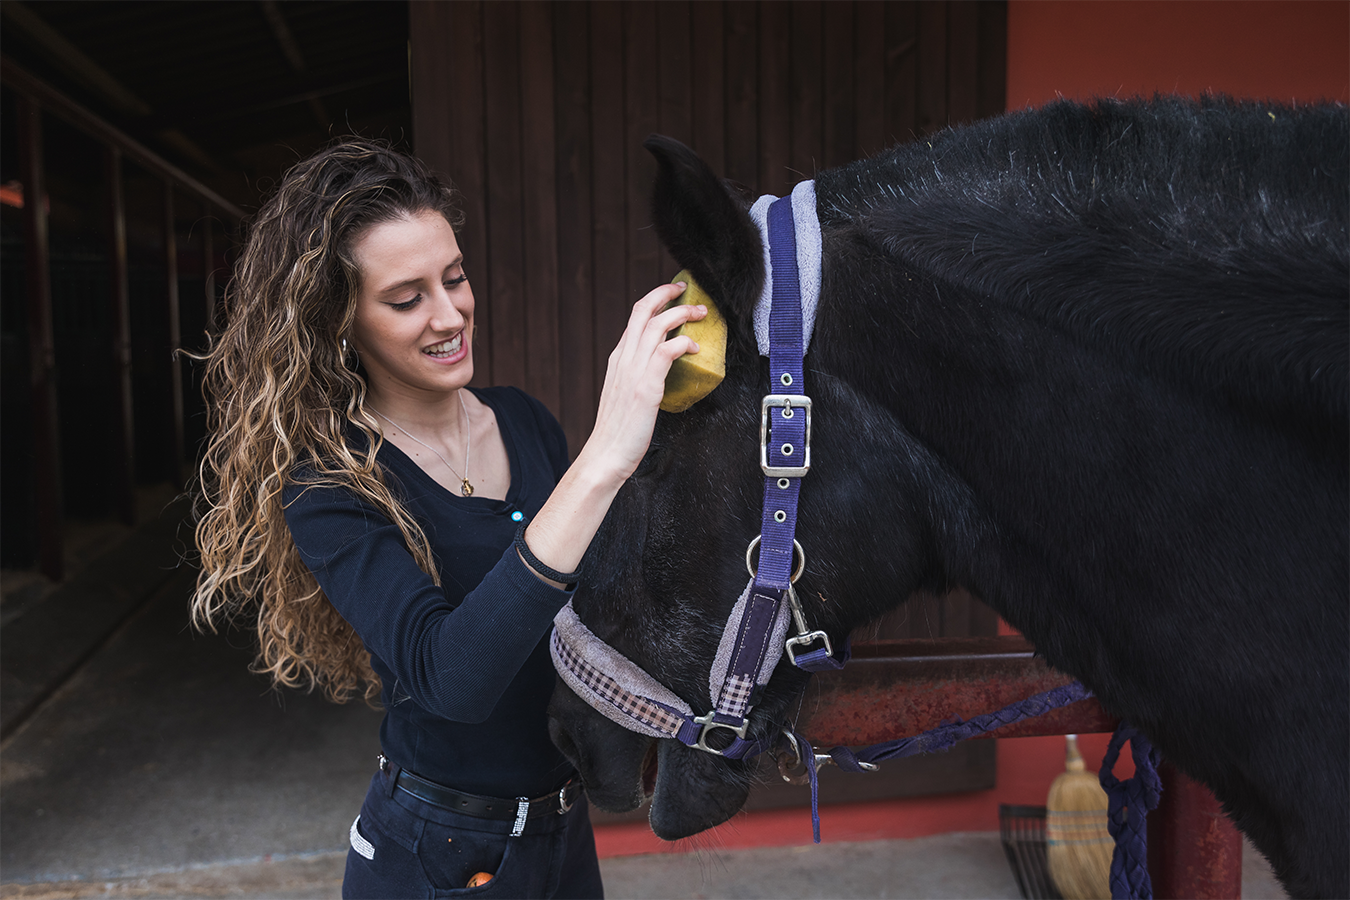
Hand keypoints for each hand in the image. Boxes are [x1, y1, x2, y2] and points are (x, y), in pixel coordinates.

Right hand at [583, 281, 706, 483]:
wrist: (606, 454)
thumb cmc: (619, 431)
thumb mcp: (624, 394)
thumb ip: (637, 376)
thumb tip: (658, 369)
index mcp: (618, 359)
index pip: (635, 318)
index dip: (654, 300)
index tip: (671, 294)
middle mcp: (624, 359)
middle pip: (643, 310)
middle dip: (666, 293)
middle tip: (685, 289)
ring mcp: (633, 371)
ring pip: (657, 325)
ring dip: (681, 313)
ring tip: (700, 313)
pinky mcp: (646, 386)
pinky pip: (666, 351)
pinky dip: (683, 342)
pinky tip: (694, 347)